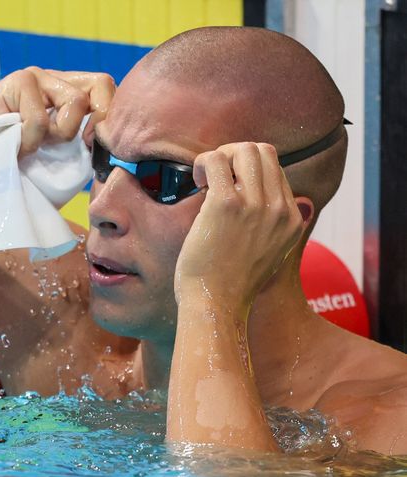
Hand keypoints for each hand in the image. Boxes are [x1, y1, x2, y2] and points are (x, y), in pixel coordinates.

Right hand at [0, 68, 115, 161]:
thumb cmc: (2, 161)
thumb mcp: (47, 157)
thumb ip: (73, 150)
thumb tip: (107, 158)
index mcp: (67, 98)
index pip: (108, 93)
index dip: (110, 120)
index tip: (92, 151)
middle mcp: (55, 82)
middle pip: (102, 84)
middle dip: (96, 119)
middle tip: (74, 144)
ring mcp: (36, 79)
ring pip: (74, 102)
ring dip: (56, 135)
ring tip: (31, 147)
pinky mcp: (16, 81)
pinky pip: (40, 116)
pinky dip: (29, 140)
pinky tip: (12, 145)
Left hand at [174, 142, 304, 306]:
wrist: (216, 305)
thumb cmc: (231, 284)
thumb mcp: (271, 255)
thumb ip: (280, 228)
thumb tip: (302, 202)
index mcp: (292, 220)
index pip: (276, 170)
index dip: (246, 170)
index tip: (226, 186)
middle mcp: (280, 209)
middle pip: (263, 152)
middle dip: (233, 155)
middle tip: (213, 177)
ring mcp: (256, 205)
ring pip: (243, 149)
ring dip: (219, 157)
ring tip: (205, 180)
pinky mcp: (227, 204)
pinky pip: (216, 160)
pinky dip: (203, 163)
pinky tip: (196, 182)